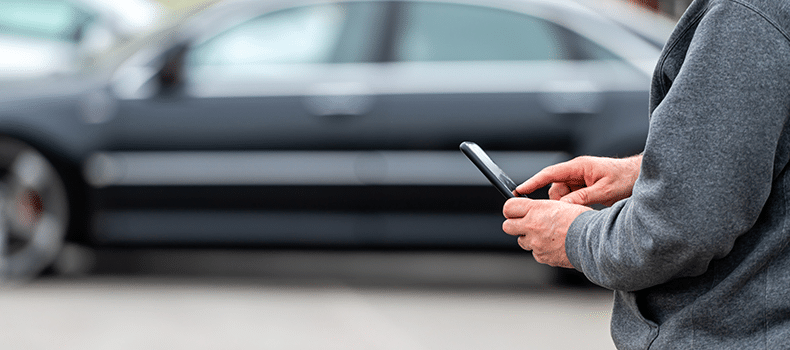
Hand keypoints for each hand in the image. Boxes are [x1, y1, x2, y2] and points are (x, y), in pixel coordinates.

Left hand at [503, 198, 591, 267]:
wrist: (595, 241)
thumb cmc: (582, 220)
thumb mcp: (561, 205)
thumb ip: (541, 209)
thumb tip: (530, 210)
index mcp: (536, 210)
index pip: (508, 207)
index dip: (510, 209)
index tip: (514, 210)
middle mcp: (532, 226)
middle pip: (507, 226)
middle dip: (515, 225)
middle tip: (525, 223)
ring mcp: (536, 243)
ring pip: (521, 241)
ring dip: (529, 238)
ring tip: (547, 234)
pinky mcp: (542, 257)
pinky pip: (535, 253)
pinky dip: (541, 250)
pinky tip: (554, 245)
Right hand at [515, 155, 641, 205]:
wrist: (639, 176)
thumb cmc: (625, 178)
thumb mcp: (605, 191)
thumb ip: (583, 198)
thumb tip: (564, 206)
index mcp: (579, 167)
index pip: (549, 174)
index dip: (533, 182)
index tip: (519, 190)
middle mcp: (576, 171)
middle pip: (555, 189)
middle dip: (560, 202)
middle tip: (576, 209)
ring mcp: (580, 179)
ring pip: (563, 196)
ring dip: (571, 204)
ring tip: (589, 207)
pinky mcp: (584, 187)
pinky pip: (572, 198)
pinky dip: (576, 205)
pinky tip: (588, 207)